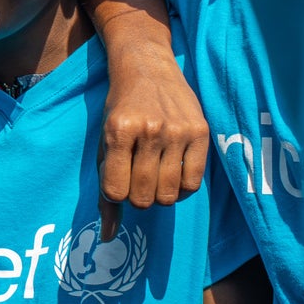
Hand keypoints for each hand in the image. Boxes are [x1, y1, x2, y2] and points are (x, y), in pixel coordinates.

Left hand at [99, 40, 208, 240]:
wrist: (146, 67)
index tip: (116, 181)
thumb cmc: (119, 109)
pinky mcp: (201, 132)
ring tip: (153, 174)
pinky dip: (181, 187)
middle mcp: (149, 131)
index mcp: (118, 131)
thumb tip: (108, 236)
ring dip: (159, 194)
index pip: (115, 191)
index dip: (115, 194)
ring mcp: (178, 131)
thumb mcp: (102, 142)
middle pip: (144, 198)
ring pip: (169, 195)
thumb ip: (104, 186)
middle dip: (137, 197)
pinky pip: (193, 183)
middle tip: (136, 179)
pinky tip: (172, 171)